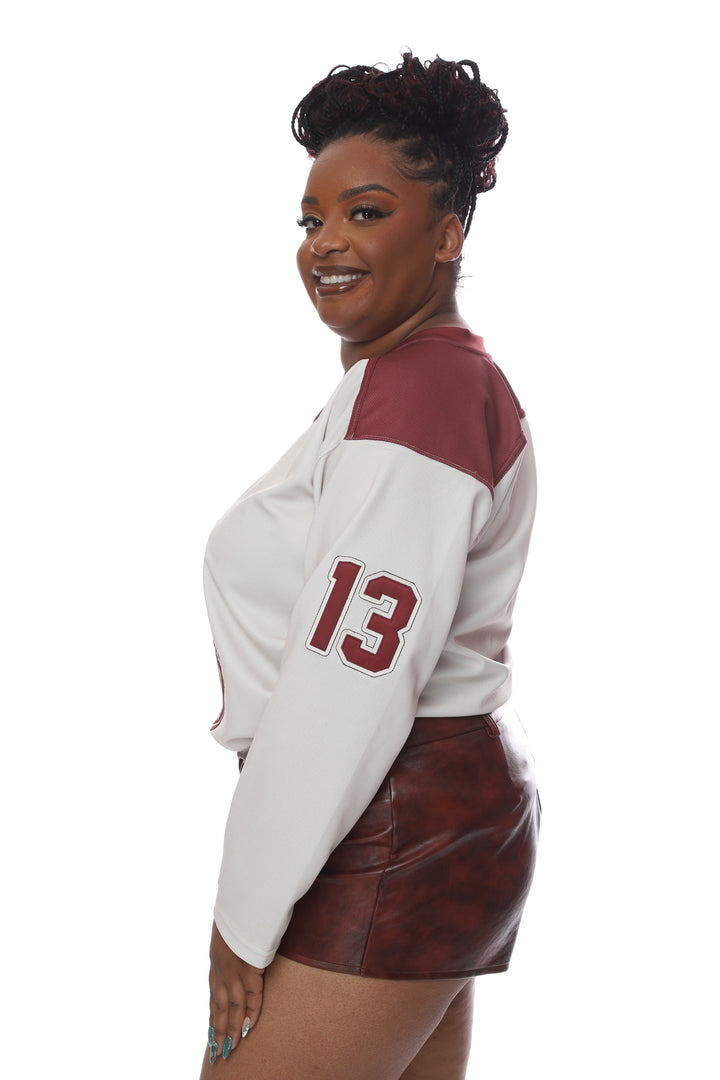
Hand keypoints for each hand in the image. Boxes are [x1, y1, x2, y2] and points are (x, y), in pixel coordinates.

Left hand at [207, 921, 264, 1062]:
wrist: (241, 900)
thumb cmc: (236, 910)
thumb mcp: (227, 927)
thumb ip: (230, 939)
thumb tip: (236, 938)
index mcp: (215, 961)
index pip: (213, 995)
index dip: (213, 1015)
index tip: (212, 1032)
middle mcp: (221, 970)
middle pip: (218, 1007)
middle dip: (218, 1030)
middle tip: (218, 1051)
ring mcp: (234, 970)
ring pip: (231, 1007)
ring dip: (231, 1029)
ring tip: (230, 1048)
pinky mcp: (249, 967)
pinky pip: (251, 996)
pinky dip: (251, 1012)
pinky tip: (249, 1028)